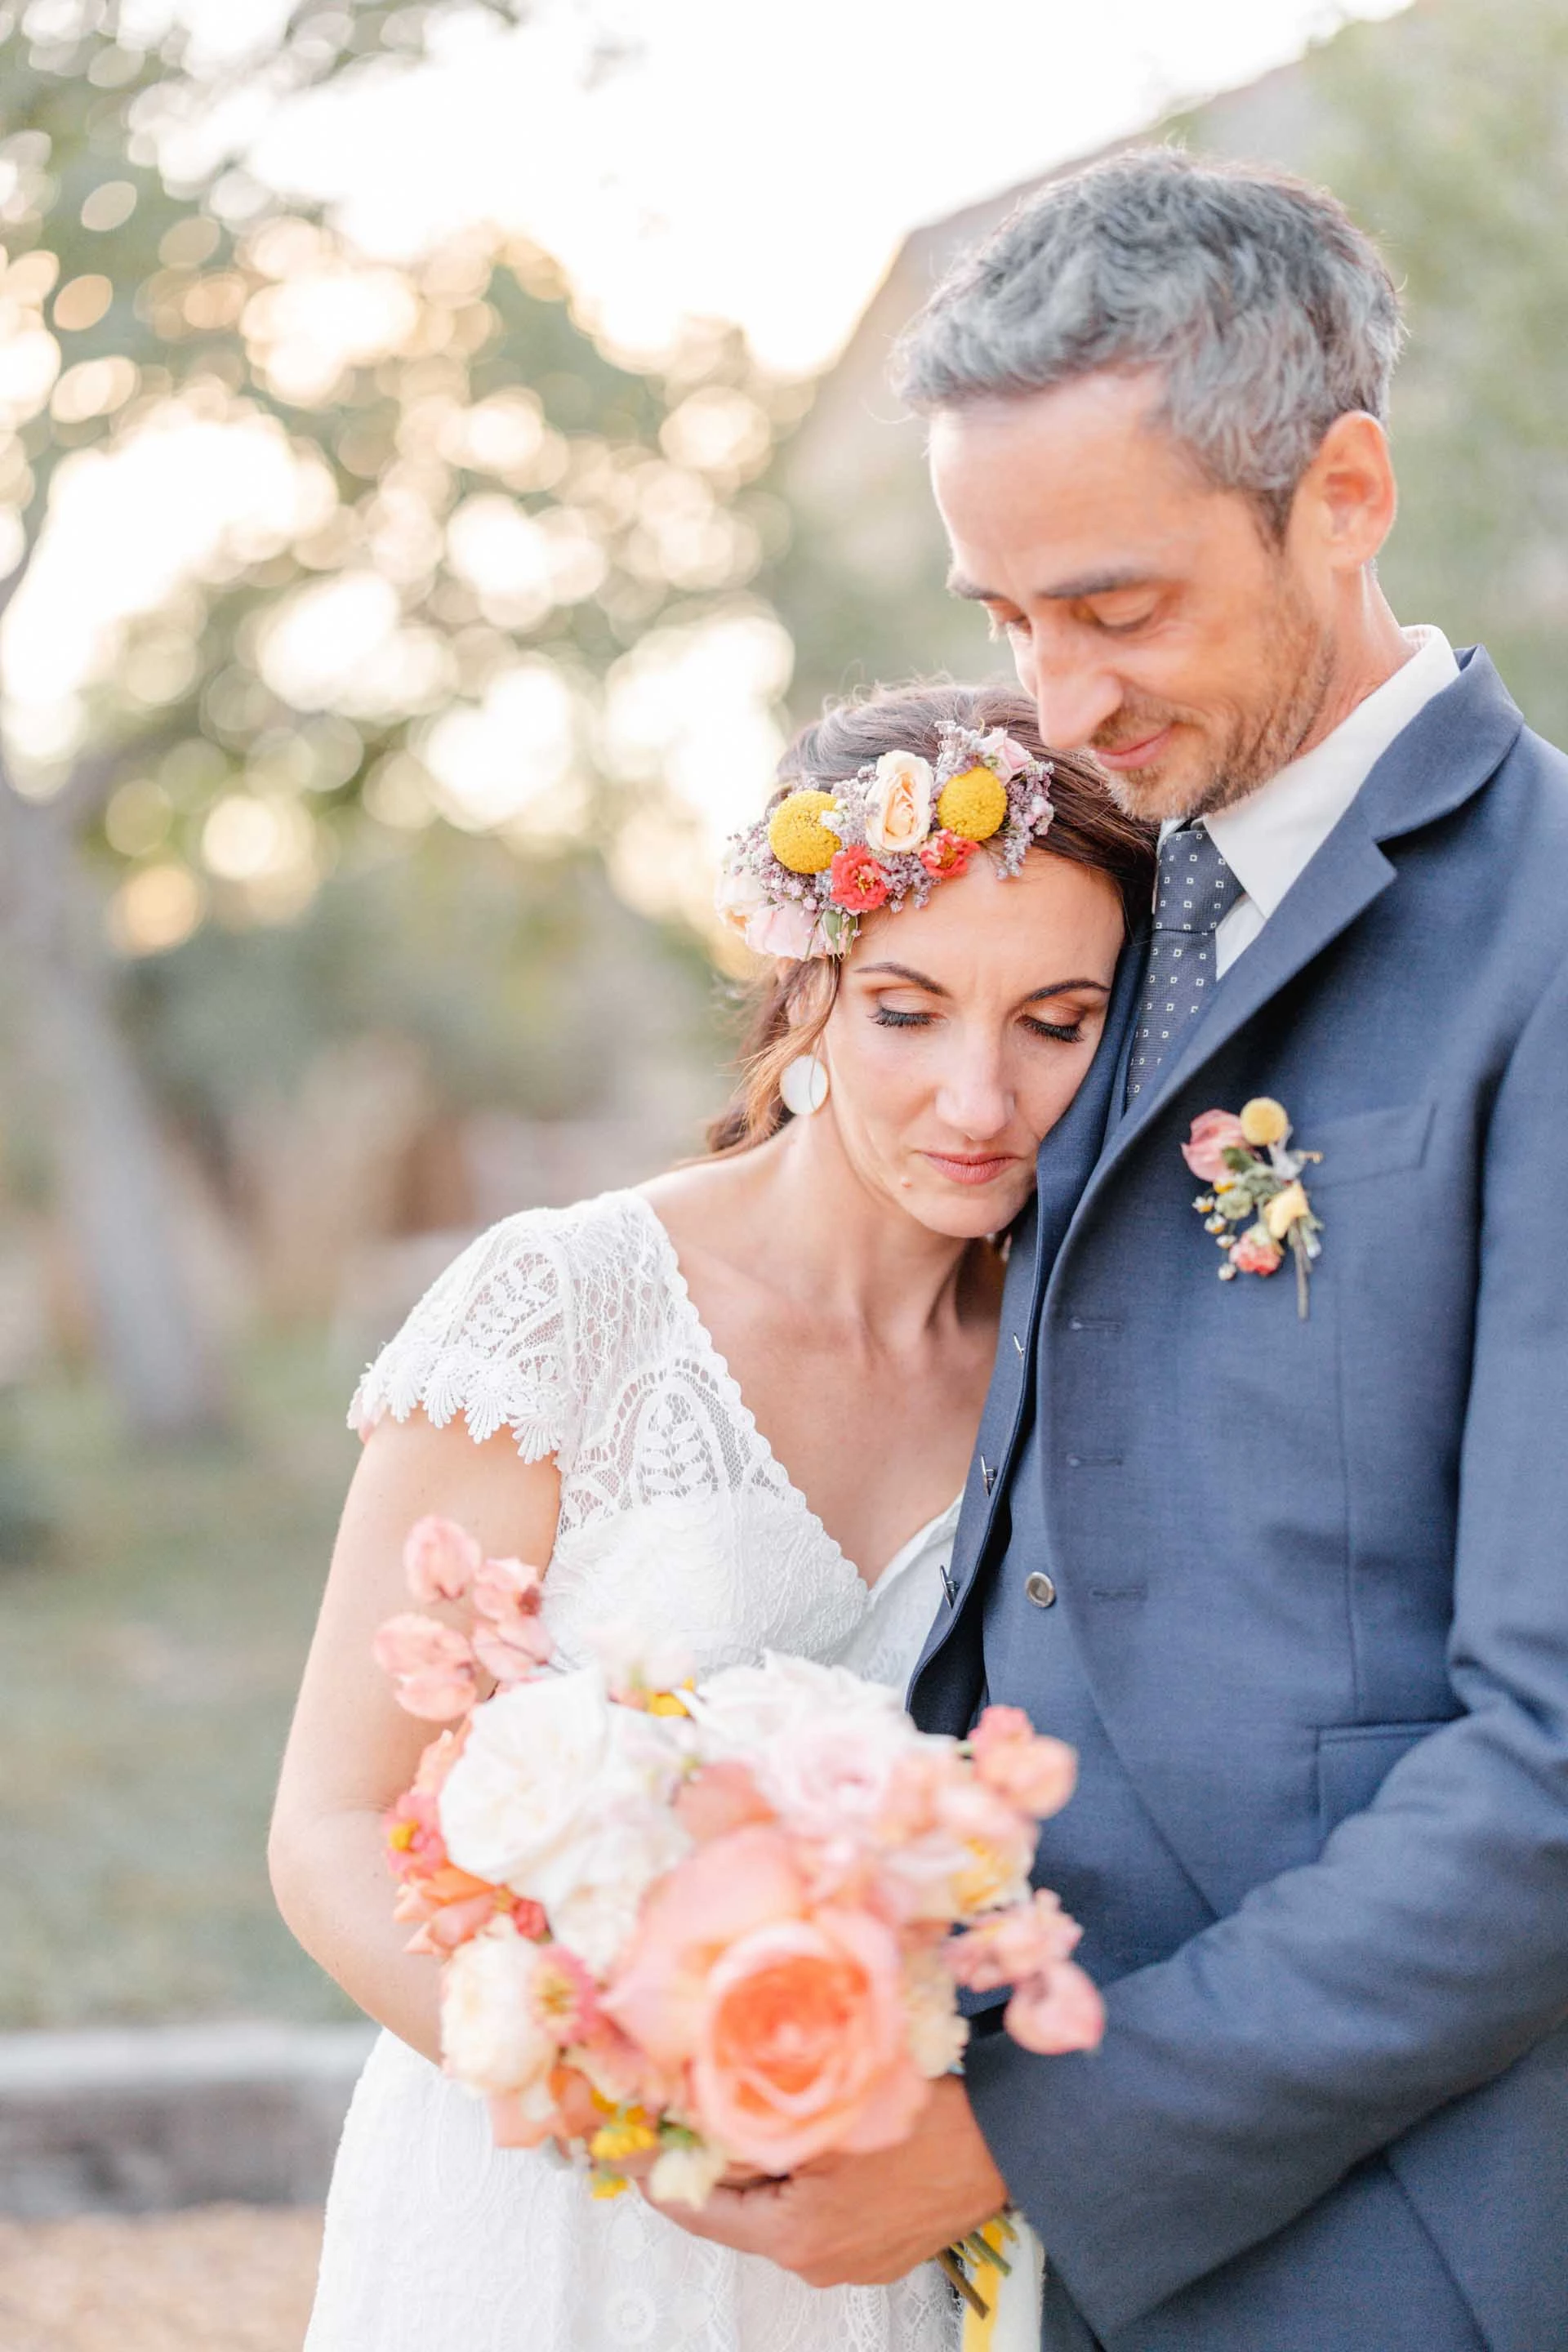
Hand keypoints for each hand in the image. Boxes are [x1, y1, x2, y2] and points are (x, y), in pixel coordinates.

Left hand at [643, 2077, 1008, 2287]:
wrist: (1013, 2144)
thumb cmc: (927, 2120)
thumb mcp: (827, 2109)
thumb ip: (750, 2119)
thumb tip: (688, 2108)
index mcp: (795, 2236)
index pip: (697, 2211)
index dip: (656, 2169)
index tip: (619, 2141)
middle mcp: (815, 2263)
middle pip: (735, 2210)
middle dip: (708, 2158)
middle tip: (677, 2107)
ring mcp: (849, 2263)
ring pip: (774, 2207)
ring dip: (757, 2162)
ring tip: (744, 2106)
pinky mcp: (876, 2250)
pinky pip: (813, 2211)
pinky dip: (797, 2175)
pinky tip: (805, 2130)